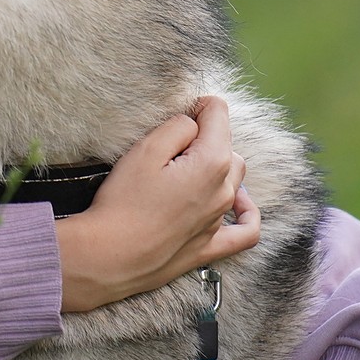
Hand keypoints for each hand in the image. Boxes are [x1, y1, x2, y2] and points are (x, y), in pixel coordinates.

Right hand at [55, 96, 259, 311]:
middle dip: (206, 134)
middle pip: (227, 145)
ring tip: (184, 164)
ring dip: (217, 164)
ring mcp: (220, 220)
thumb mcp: (146, 149)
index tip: (177, 111)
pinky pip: (246, 230)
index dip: (197, 105)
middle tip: (171, 139)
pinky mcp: (211, 246)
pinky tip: (239, 203)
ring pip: (235, 179)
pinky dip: (247, 212)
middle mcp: (224, 190)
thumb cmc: (124, 200)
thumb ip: (178, 127)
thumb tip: (194, 121)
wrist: (112, 254)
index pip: (218, 113)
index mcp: (212, 162)